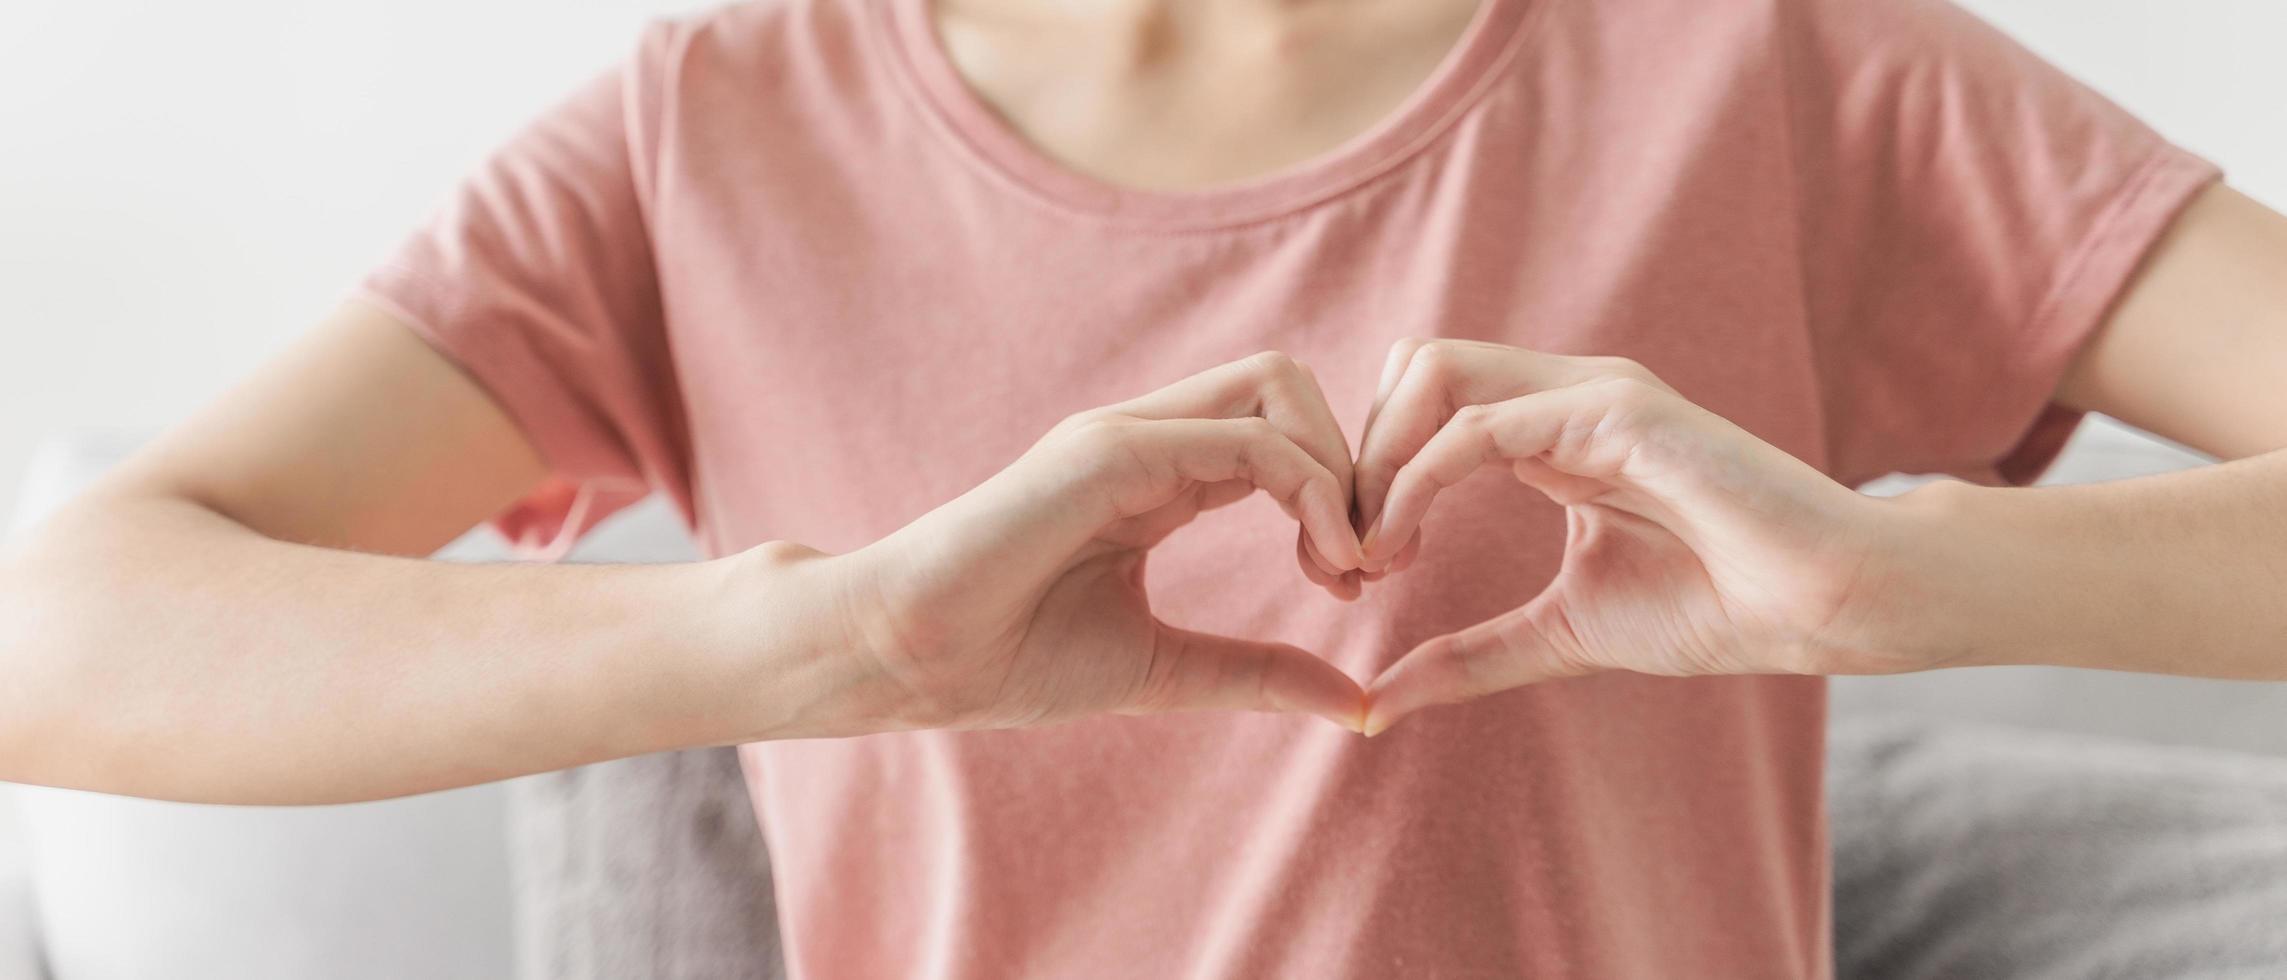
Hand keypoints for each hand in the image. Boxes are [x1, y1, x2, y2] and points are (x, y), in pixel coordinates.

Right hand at [815, 353, 1370, 733]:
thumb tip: (1359, 705)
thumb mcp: (1164, 669)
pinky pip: (1243, 438)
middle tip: (1369, 564)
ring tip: (1348, 564)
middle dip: (1355, 462)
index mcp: (1156, 476)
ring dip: (1341, 469)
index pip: (1279, 431)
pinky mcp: (1108, 452)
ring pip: (1277, 388)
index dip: (1341, 494)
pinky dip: (1309, 488)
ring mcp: (1125, 435)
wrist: (907, 657)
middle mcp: (1145, 439)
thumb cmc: (1009, 660)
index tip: (1356, 582)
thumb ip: (1257, 673)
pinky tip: (1322, 562)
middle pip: (1288, 386)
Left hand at [1349, 340, 1913, 735]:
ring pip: (1432, 372)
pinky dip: (1419, 481)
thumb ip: (1470, 657)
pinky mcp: (1618, 410)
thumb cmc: (1718, 607)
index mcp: (1549, 430)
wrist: (1829, 603)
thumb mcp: (1562, 633)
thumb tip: (1378, 703)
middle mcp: (1562, 394)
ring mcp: (1591, 391)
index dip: (1369, 477)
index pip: (1421, 406)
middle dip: (1358, 454)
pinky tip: (1403, 546)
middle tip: (1347, 554)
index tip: (1354, 569)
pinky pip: (1480, 425)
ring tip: (1371, 551)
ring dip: (1377, 459)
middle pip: (1410, 367)